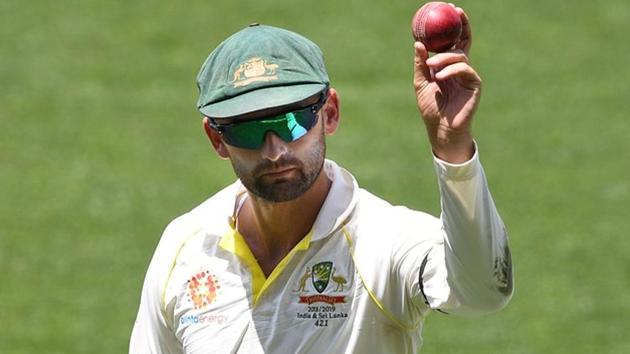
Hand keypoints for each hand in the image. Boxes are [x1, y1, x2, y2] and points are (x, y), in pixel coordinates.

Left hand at [413, 6, 479, 162]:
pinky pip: (464, 70)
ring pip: (460, 56)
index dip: (455, 26)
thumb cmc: (431, 107)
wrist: (440, 128)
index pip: (453, 41)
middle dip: (462, 25)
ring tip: (431, 66)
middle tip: (455, 13)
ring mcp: (469, 75)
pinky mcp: (475, 84)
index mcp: (448, 65)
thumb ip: (420, 64)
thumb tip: (418, 43)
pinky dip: (451, 71)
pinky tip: (440, 76)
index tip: (451, 10)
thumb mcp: (421, 83)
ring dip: (444, 58)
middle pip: (464, 42)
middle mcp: (460, 67)